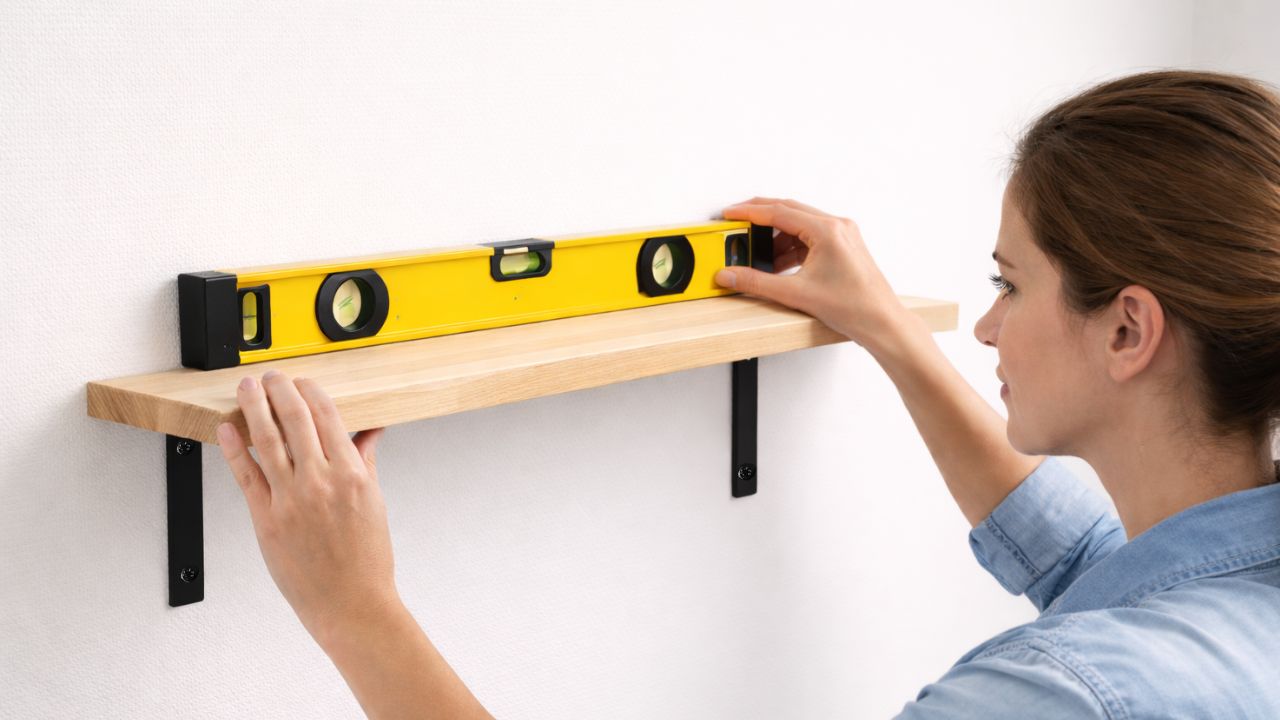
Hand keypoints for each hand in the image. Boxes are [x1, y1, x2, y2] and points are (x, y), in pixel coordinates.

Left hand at [216, 370, 397, 648]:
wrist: (350, 603)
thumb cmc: (366, 560)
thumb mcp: (374, 503)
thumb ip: (366, 462)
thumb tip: (369, 434)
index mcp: (352, 474)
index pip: (327, 416)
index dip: (310, 391)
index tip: (302, 382)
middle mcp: (320, 482)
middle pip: (294, 419)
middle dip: (279, 389)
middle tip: (270, 376)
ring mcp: (291, 499)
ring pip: (266, 439)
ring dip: (253, 407)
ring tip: (246, 388)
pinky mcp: (266, 519)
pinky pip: (245, 475)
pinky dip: (234, 448)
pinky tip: (227, 429)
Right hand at [715, 197, 905, 348]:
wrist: (881, 322)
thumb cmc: (854, 307)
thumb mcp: (796, 294)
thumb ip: (757, 283)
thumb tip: (731, 275)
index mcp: (827, 230)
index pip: (778, 212)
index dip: (749, 213)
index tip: (730, 214)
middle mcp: (837, 226)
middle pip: (788, 211)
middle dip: (759, 217)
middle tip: (737, 222)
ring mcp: (842, 235)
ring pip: (799, 224)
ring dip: (776, 236)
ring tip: (756, 252)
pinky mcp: (843, 247)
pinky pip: (809, 237)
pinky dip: (791, 247)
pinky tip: (778, 263)